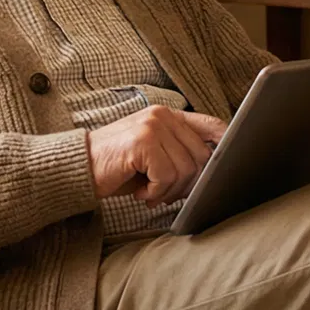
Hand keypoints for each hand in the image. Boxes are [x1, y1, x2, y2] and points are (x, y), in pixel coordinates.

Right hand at [87, 106, 229, 204]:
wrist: (78, 169)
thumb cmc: (116, 167)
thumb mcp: (152, 156)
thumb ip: (179, 153)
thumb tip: (212, 170)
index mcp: (167, 115)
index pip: (211, 125)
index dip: (226, 144)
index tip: (230, 163)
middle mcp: (162, 115)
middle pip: (202, 157)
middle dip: (187, 185)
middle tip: (163, 193)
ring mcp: (152, 126)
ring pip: (186, 170)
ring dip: (168, 191)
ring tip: (148, 191)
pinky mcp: (143, 141)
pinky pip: (167, 176)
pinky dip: (155, 192)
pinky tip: (140, 191)